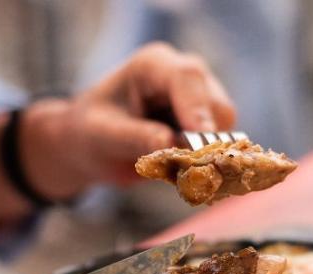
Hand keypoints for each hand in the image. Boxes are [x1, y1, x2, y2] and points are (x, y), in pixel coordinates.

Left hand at [24, 42, 235, 197]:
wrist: (89, 145)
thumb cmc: (89, 134)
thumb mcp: (103, 136)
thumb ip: (136, 137)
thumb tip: (171, 143)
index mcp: (152, 65)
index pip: (188, 78)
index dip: (198, 110)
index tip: (199, 143)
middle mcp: (181, 75)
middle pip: (215, 104)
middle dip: (205, 138)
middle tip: (183, 168)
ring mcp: (196, 98)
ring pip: (224, 126)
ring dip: (205, 152)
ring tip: (171, 167)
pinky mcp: (203, 121)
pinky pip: (219, 142)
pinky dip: (205, 160)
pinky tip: (178, 168)